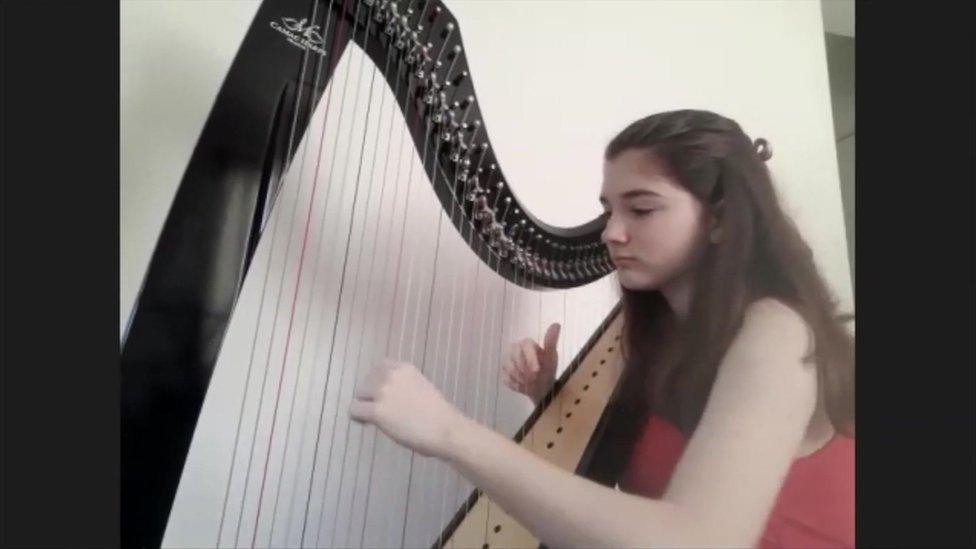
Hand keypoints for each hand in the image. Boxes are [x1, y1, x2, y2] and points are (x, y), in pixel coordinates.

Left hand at [348, 358, 465, 459]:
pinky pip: (354, 410)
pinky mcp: (376, 411)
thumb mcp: (422, 387)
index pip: (380, 367)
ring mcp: (383, 392)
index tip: (385, 394)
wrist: (444, 428)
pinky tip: (367, 423)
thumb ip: (405, 386)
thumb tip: (391, 396)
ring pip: (359, 395)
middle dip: (371, 394)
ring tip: (373, 417)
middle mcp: (391, 376)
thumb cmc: (439, 413)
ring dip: (364, 405)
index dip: (379, 381)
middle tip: (380, 409)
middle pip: (367, 381)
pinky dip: (358, 417)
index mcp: (405, 368)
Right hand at [501, 322, 559, 404]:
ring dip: (522, 379)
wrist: (542, 386)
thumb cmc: (547, 368)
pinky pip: (506, 378)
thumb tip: (556, 324)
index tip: (537, 370)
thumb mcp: (552, 356)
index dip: (530, 358)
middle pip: (515, 358)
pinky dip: (516, 384)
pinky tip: (523, 386)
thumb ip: (551, 341)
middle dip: (526, 371)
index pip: (525, 346)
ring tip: (531, 383)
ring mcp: (507, 361)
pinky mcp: (504, 372)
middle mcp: (514, 349)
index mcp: (527, 343)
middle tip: (535, 378)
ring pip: (510, 369)